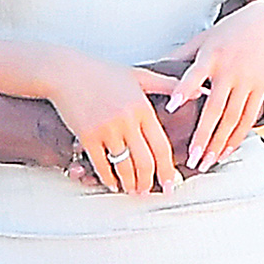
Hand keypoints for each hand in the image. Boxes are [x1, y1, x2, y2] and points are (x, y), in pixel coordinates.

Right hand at [50, 58, 178, 194]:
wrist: (67, 72)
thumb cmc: (101, 72)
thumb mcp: (138, 75)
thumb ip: (167, 85)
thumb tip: (197, 90)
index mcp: (141, 107)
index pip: (161, 146)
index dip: (168, 169)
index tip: (171, 182)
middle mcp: (126, 120)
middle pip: (144, 162)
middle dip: (150, 182)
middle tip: (152, 191)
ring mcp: (106, 129)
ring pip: (124, 166)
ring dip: (130, 183)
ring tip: (134, 189)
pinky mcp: (87, 136)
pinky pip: (101, 165)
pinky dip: (109, 178)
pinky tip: (113, 182)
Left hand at [166, 0, 263, 171]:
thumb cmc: (230, 31)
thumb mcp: (204, 37)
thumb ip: (182, 55)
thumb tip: (155, 67)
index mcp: (211, 55)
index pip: (195, 75)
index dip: (184, 90)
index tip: (172, 107)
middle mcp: (230, 70)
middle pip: (216, 108)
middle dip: (203, 135)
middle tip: (192, 157)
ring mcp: (247, 81)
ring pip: (233, 118)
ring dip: (219, 143)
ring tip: (207, 161)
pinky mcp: (261, 89)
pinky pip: (249, 118)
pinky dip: (237, 137)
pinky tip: (226, 151)